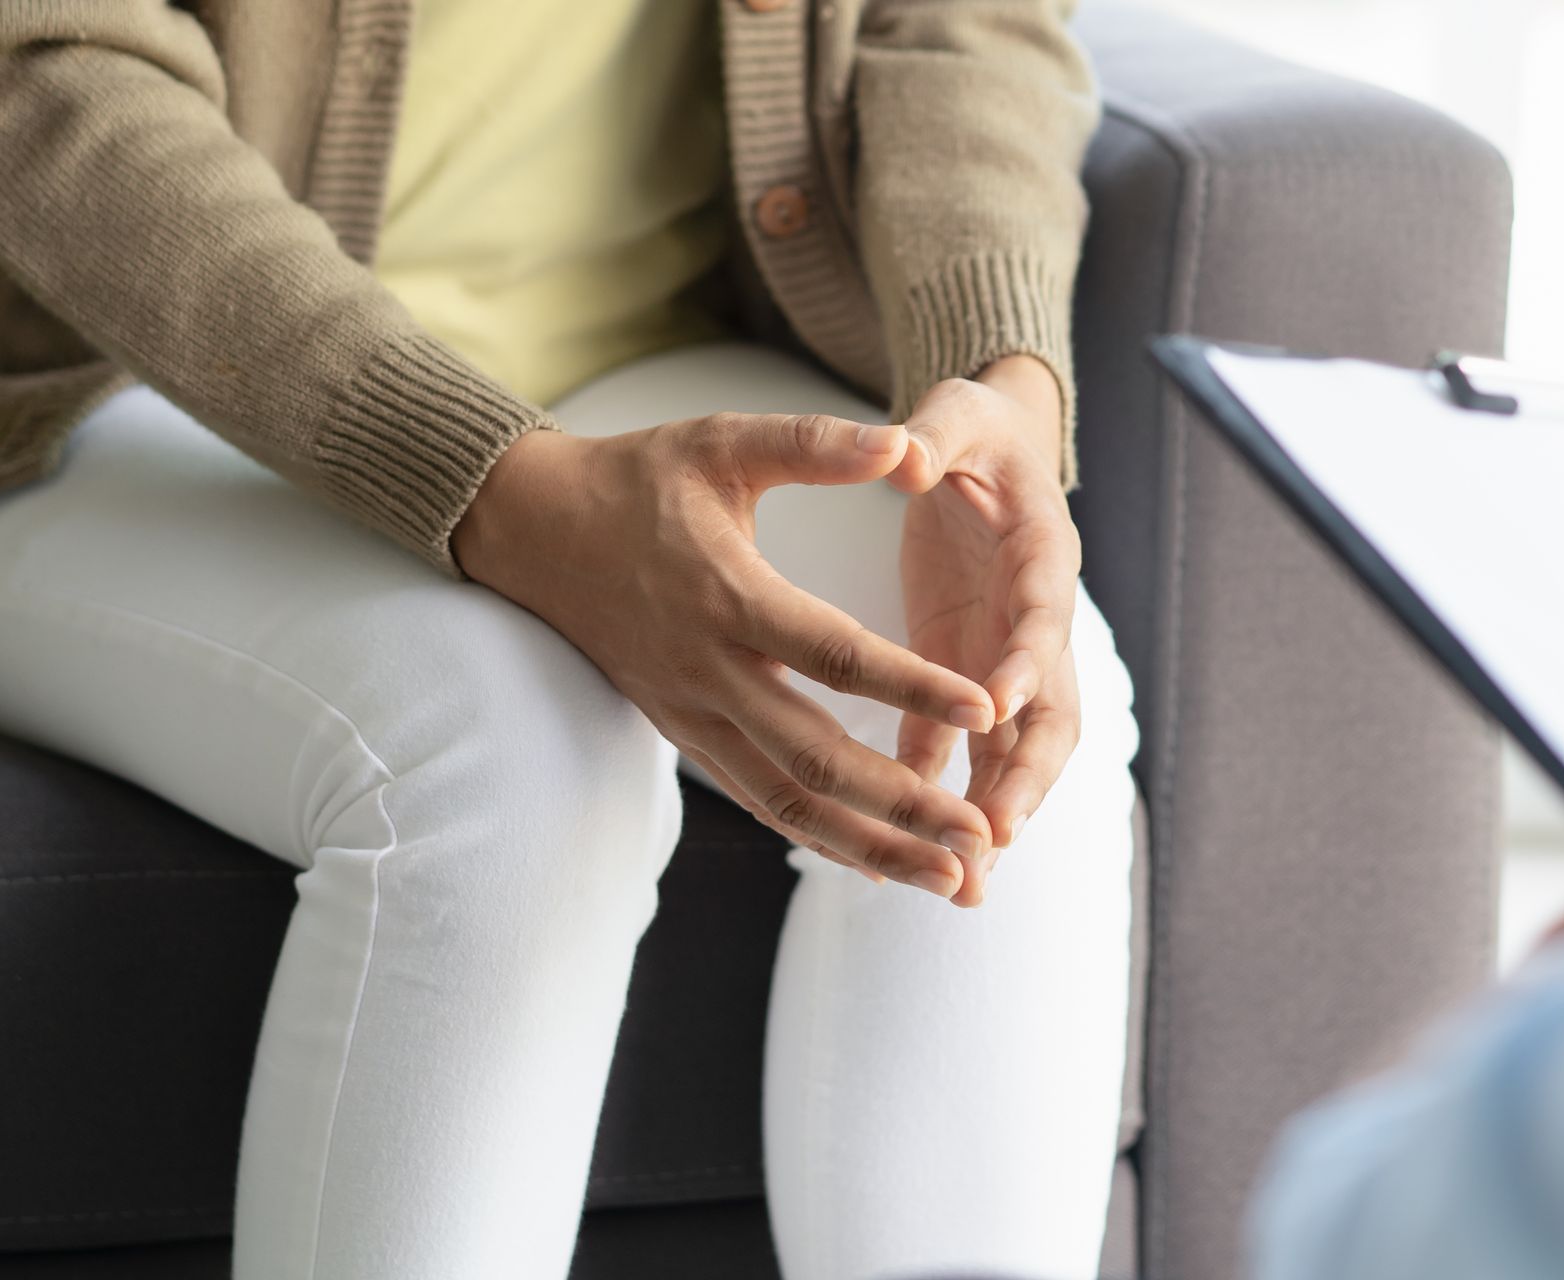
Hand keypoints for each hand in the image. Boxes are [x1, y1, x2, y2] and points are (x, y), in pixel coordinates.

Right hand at [452, 414, 1000, 900]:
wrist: (533, 532)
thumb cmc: (638, 480)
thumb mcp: (721, 441)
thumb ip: (814, 445)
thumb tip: (903, 441)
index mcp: (729, 596)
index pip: (834, 654)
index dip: (912, 687)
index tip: (985, 711)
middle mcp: (710, 672)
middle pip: (817, 758)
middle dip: (905, 805)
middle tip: (982, 838)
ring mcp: (693, 715)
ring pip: (789, 800)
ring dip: (873, 845)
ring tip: (950, 879)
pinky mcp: (684, 736)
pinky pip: (759, 801)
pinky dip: (821, 839)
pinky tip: (881, 866)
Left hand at [889, 355, 1080, 905]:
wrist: (988, 447)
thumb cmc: (976, 427)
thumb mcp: (959, 412)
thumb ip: (936, 432)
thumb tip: (902, 453)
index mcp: (1043, 553)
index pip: (1046, 614)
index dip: (1029, 660)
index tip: (1001, 704)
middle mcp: (1035, 618)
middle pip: (1052, 712)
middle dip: (1029, 776)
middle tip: (996, 832)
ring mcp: (1004, 654)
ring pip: (1013, 748)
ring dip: (995, 809)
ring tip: (967, 882)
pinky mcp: (964, 668)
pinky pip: (955, 743)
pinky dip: (939, 790)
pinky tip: (909, 845)